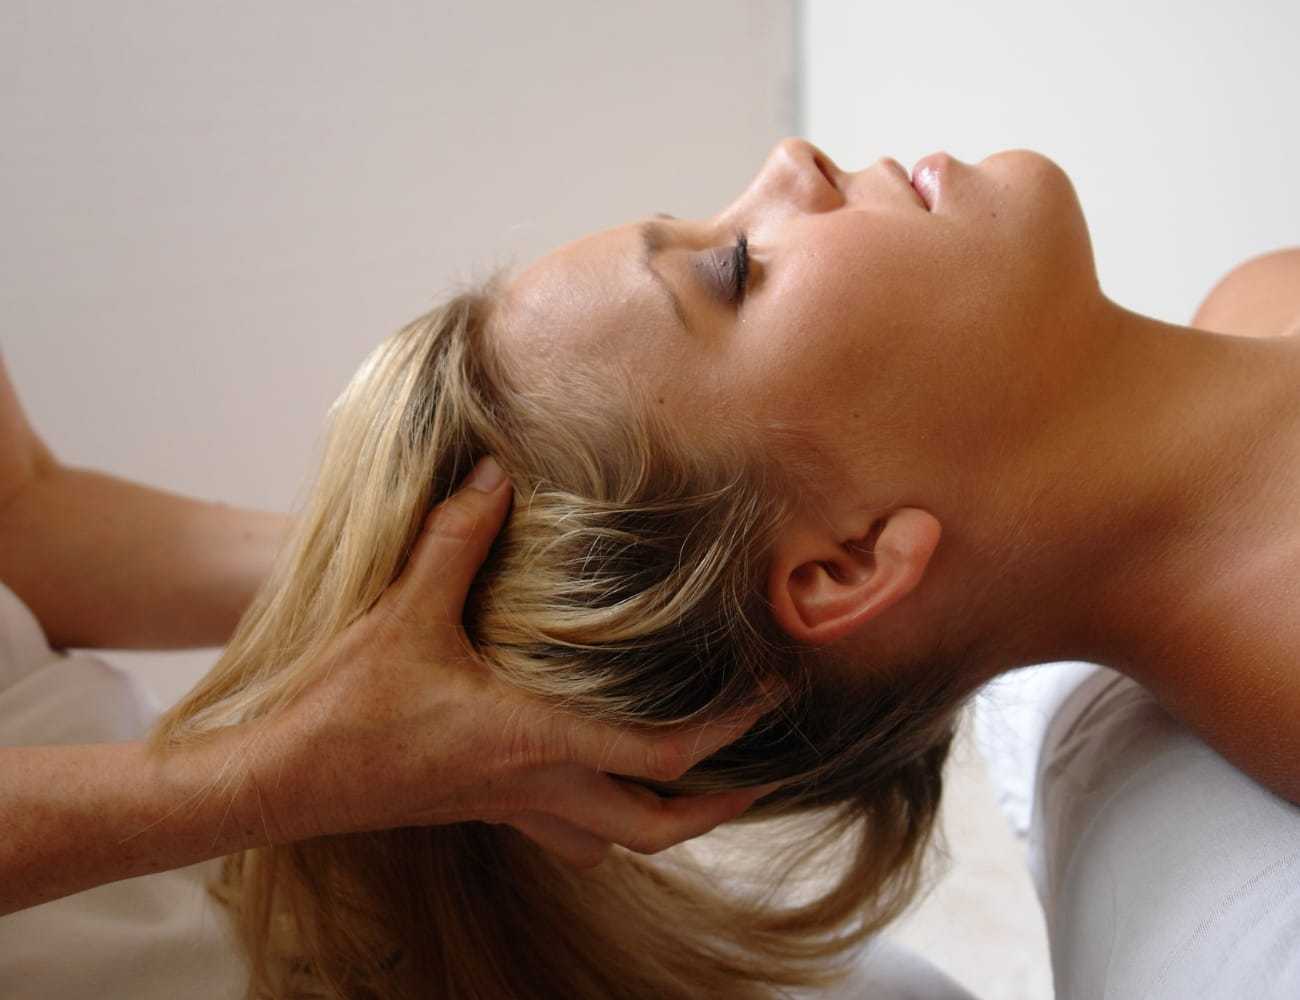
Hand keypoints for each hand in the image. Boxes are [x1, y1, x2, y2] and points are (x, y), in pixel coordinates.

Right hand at [257, 458, 773, 866]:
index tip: (773, 693)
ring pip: (615, 843)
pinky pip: (569, 832)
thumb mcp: (402, 613)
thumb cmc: (342, 708)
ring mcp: (511, 808)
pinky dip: (606, 819)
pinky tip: (602, 781)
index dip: (731, 727)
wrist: (281, 780)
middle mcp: (536, 785)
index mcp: (535, 740)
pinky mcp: (484, 810)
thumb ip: (454, 539)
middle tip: (761, 772)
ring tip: (698, 785)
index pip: (664, 751)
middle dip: (718, 805)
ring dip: (665, 820)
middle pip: (657, 826)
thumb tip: (494, 472)